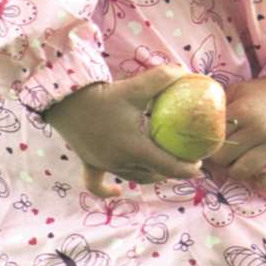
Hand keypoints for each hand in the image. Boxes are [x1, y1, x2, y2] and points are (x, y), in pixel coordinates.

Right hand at [42, 65, 204, 196]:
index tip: (200, 166)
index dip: (187, 170)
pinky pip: (97, 184)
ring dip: (150, 175)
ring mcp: (104, 164)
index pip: (169, 166)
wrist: (64, 99)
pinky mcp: (89, 162)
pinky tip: (119, 192)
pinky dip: (108, 191)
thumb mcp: (135, 86)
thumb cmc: (102, 95)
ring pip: (133, 177)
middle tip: (184, 162)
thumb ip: (163, 79)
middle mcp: (120, 162)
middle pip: (153, 174)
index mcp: (135, 148)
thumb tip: (188, 73)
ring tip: (162, 168)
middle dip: (171, 172)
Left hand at [208, 74, 265, 188]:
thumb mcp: (243, 89)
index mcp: (243, 110)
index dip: (207, 145)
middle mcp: (259, 128)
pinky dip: (265, 182)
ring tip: (240, 165)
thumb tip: (196, 118)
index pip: (213, 138)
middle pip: (224, 158)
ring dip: (239, 172)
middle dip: (221, 160)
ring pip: (244, 171)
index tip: (209, 147)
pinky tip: (261, 176)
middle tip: (225, 157)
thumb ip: (221, 103)